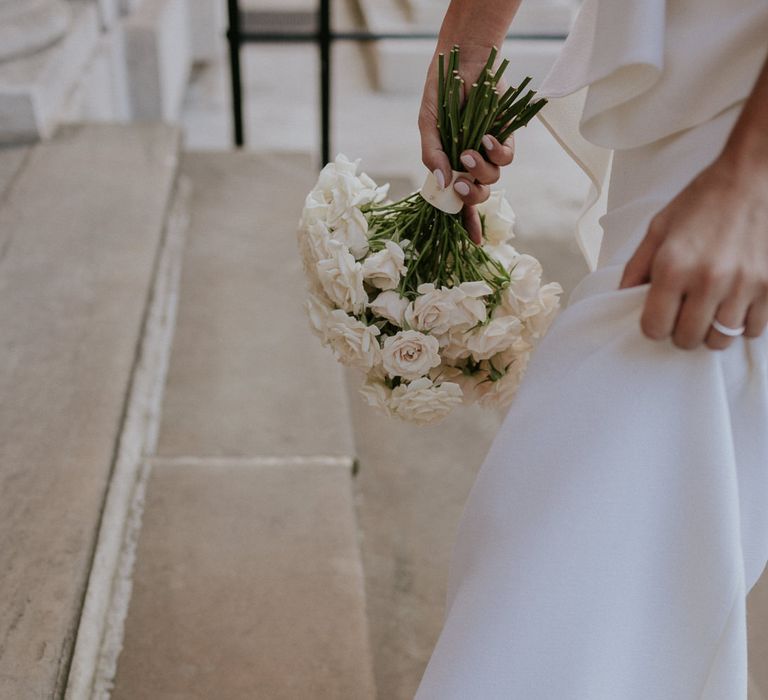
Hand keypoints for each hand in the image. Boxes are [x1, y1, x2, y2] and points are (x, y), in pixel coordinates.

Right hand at [418, 48, 514, 243]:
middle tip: (461, 185)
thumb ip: (432, 156)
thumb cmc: (441, 93)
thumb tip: (444, 185)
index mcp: (451, 166)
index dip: (467, 223)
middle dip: (472, 198)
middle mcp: (471, 163)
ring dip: (480, 172)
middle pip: (478, 196)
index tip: (472, 242)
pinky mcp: (506, 136)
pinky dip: (497, 152)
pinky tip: (487, 138)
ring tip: (469, 151)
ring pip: (493, 179)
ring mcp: (489, 151)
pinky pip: (507, 157)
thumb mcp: (428, 125)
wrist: (463, 60)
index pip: (460, 201)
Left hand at [619, 154, 767, 349]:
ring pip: (720, 340)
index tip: (658, 315)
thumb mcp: (657, 230)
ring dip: (710, 332)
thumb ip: (637, 268)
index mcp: (673, 266)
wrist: (749, 179)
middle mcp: (708, 280)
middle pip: (687, 339)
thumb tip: (622, 299)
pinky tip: (732, 307)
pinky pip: (752, 329)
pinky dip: (740, 325)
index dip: (653, 326)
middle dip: (680, 332)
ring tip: (707, 312)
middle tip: (682, 314)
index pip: (655, 328)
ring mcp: (742, 285)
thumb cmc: (700, 203)